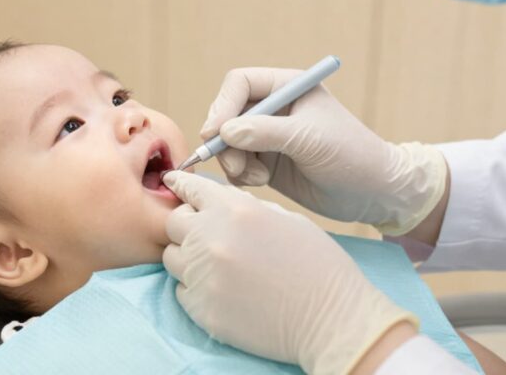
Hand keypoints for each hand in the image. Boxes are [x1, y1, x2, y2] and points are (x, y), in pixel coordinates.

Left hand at [162, 171, 416, 374]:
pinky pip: (181, 290)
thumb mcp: (285, 218)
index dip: (183, 186)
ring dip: (189, 256)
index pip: (191, 188)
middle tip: (207, 234)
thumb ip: (244, 206)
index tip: (175, 186)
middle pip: (173, 222)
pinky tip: (222, 288)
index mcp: (235, 209)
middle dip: (188, 224)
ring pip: (172, 257)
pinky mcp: (202, 309)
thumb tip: (216, 202)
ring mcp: (204, 276)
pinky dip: (195, 287)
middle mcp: (212, 238)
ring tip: (217, 265)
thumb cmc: (318, 265)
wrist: (332, 319)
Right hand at [202, 67, 446, 234]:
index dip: (223, 105)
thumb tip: (225, 132)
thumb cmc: (351, 155)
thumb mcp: (309, 139)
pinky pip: (236, 164)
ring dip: (232, 161)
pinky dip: (239, 174)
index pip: (239, 84)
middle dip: (224, 140)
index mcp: (287, 86)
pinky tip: (259, 183)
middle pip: (227, 113)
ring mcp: (268, 136)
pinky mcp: (267, 162)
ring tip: (255, 178)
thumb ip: (265, 132)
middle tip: (232, 164)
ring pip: (227, 142)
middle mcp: (274, 108)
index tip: (215, 133)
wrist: (373, 193)